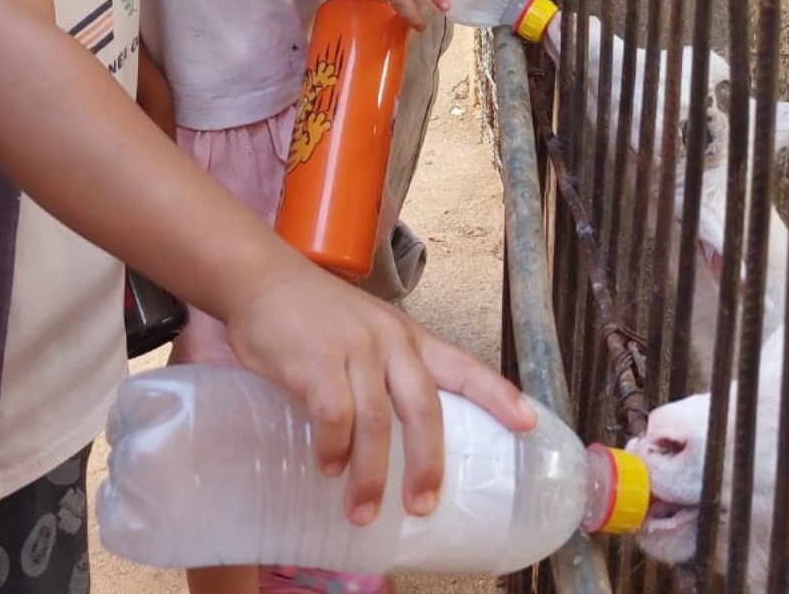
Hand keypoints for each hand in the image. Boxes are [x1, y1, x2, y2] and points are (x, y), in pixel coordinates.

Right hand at [225, 266, 535, 524]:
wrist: (260, 279)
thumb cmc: (313, 315)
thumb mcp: (365, 332)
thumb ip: (384, 372)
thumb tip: (394, 438)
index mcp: (409, 337)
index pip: (464, 366)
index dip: (498, 396)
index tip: (527, 424)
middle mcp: (390, 341)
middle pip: (425, 408)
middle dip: (427, 464)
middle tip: (424, 506)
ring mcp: (354, 348)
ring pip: (378, 421)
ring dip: (371, 473)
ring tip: (363, 509)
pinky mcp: (316, 360)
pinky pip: (334, 414)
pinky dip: (333, 447)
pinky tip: (327, 467)